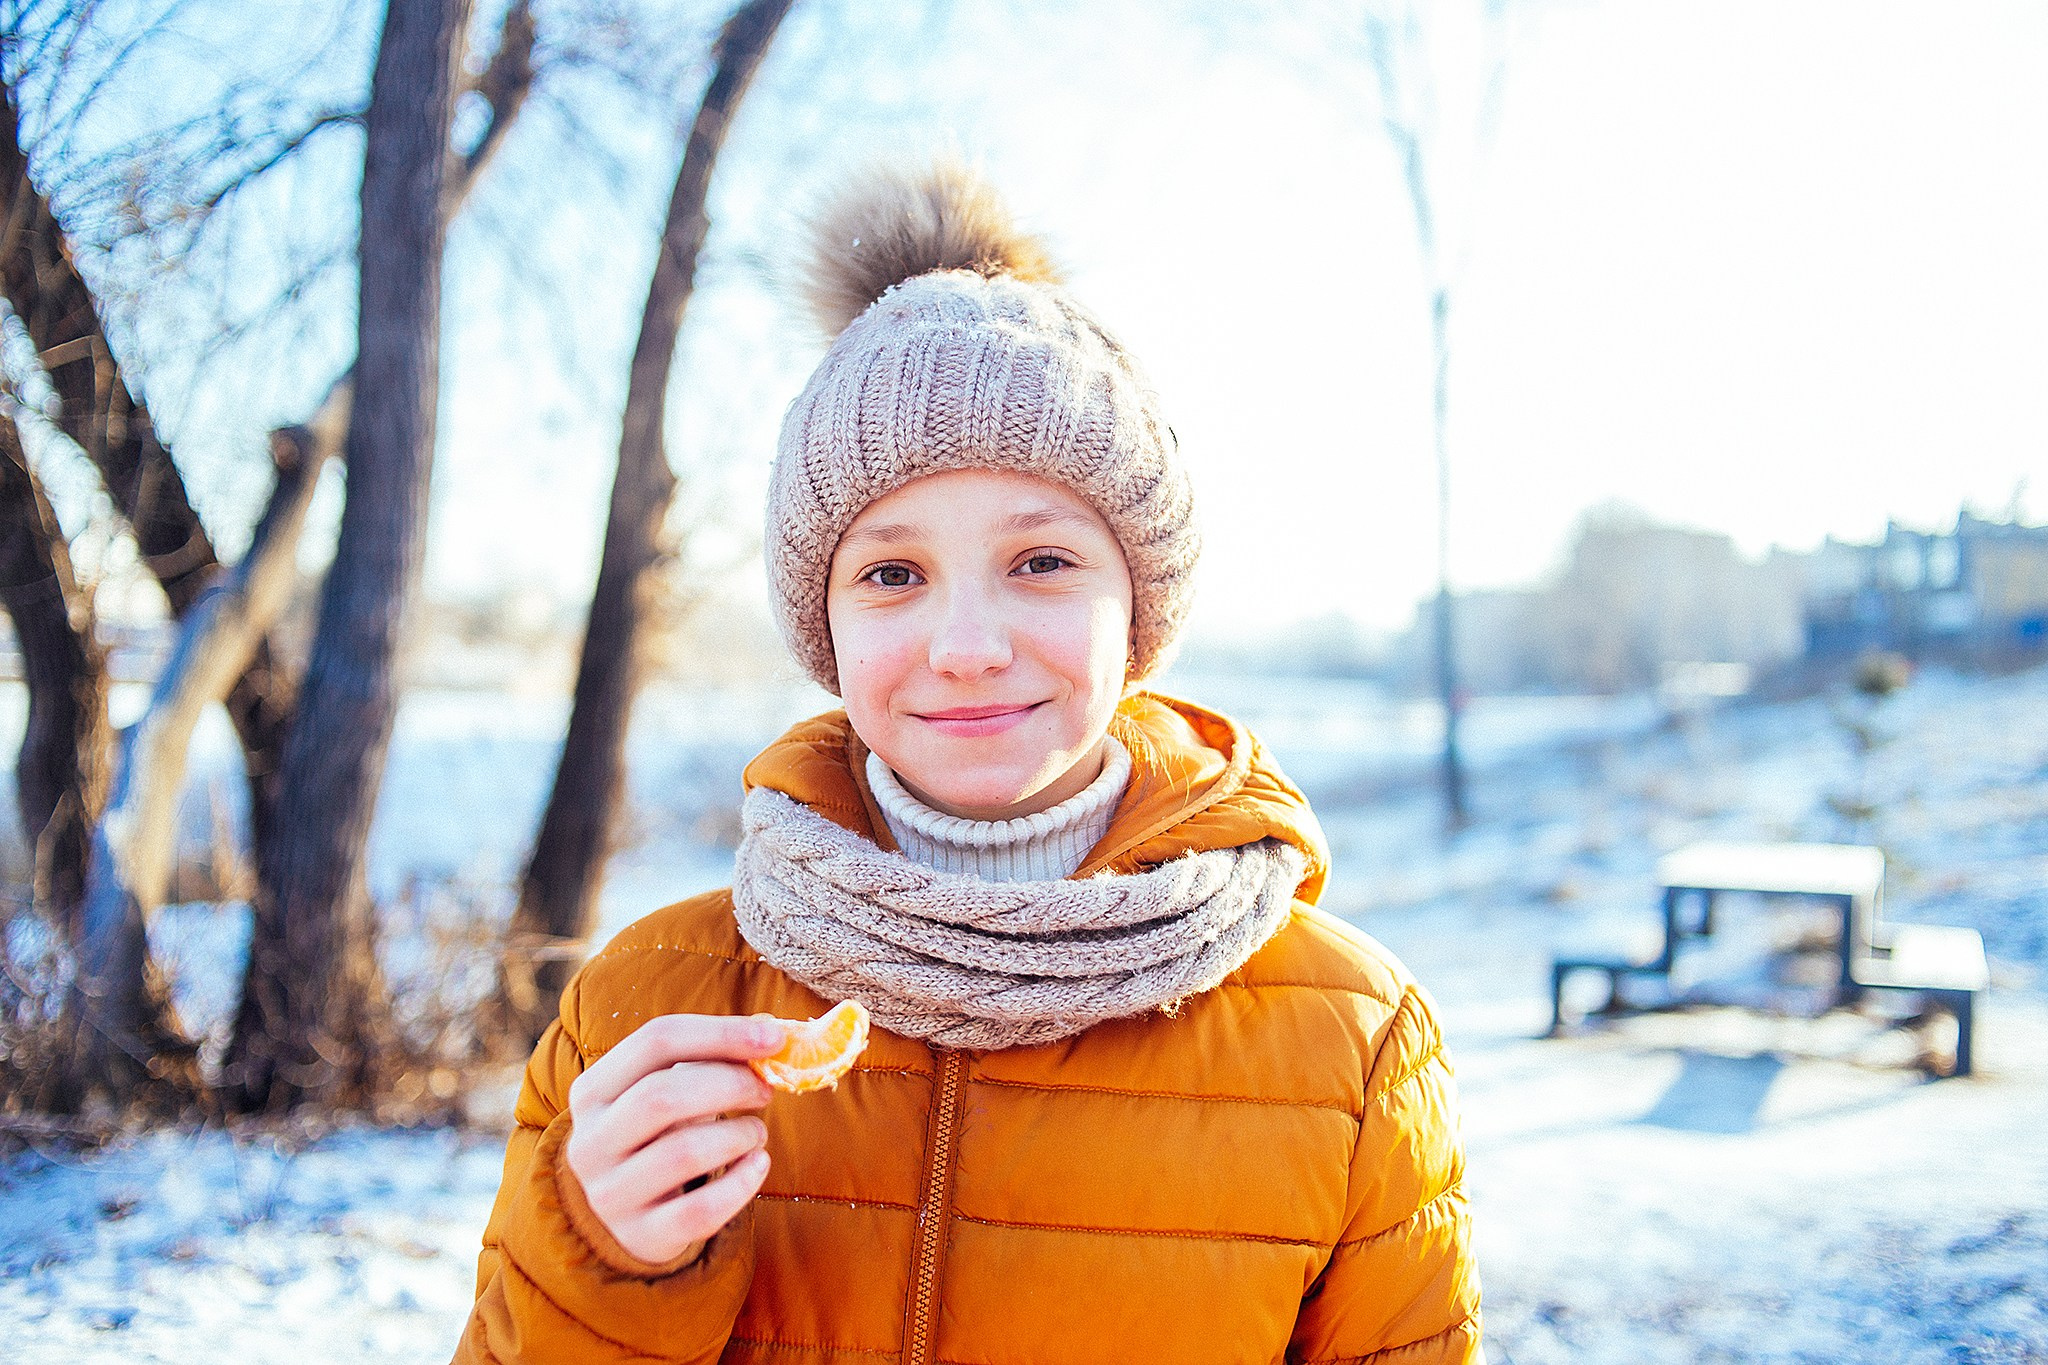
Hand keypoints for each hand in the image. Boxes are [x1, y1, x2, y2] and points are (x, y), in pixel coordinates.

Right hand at [564, 1013, 786, 1265]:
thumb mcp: (665, 1091)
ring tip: (756, 1132)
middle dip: (730, 1084)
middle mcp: (590, 1142)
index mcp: (592, 1090)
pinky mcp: (641, 1236)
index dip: (721, 1033)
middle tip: (764, 1090)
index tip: (774, 1038)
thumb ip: (709, 1059)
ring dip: (738, 1134)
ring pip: (684, 1153)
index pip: (655, 1041)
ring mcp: (610, 1195)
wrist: (627, 1215)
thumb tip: (771, 1034)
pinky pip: (702, 1210)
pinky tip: (758, 1164)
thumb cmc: (658, 1134)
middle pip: (662, 1095)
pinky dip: (742, 1183)